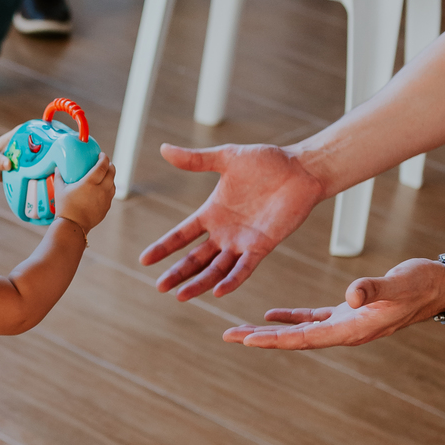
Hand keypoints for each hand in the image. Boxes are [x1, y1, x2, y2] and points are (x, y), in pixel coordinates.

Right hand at [55, 152, 115, 233]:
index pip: (102, 166)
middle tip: (105, 162)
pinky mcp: (106, 207)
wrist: (73, 226)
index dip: (104, 158)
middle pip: (111, 173)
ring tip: (105, 175)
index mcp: (90, 182)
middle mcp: (101, 189)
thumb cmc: (65, 207)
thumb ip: (59, 177)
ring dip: (111, 177)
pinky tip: (103, 188)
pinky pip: (111, 194)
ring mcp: (105, 199)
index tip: (102, 155)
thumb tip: (57, 168)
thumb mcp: (60, 190)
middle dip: (110, 165)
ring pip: (113, 184)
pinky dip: (109, 188)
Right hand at [139, 142, 324, 298]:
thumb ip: (196, 160)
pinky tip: (217, 292)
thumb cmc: (267, 161)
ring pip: (216, 268)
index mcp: (212, 212)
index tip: (144, 260)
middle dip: (177, 273)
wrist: (301, 169)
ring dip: (199, 282)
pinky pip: (244, 268)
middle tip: (159, 287)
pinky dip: (231, 280)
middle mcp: (225, 232)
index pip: (182, 235)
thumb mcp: (226, 157)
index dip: (164, 247)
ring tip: (180, 296)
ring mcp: (242, 241)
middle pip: (195, 258)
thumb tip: (163, 149)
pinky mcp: (262, 246)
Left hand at [221, 258, 444, 348]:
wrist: (440, 286)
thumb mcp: (397, 283)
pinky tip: (272, 315)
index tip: (245, 339)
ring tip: (241, 331)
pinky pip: (312, 319)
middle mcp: (345, 332)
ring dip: (270, 331)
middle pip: (294, 339)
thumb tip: (351, 295)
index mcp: (352, 329)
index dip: (273, 339)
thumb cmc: (421, 284)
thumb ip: (374, 289)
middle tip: (228, 336)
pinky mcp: (349, 313)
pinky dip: (291, 317)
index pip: (303, 338)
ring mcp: (346, 325)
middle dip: (261, 338)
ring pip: (299, 331)